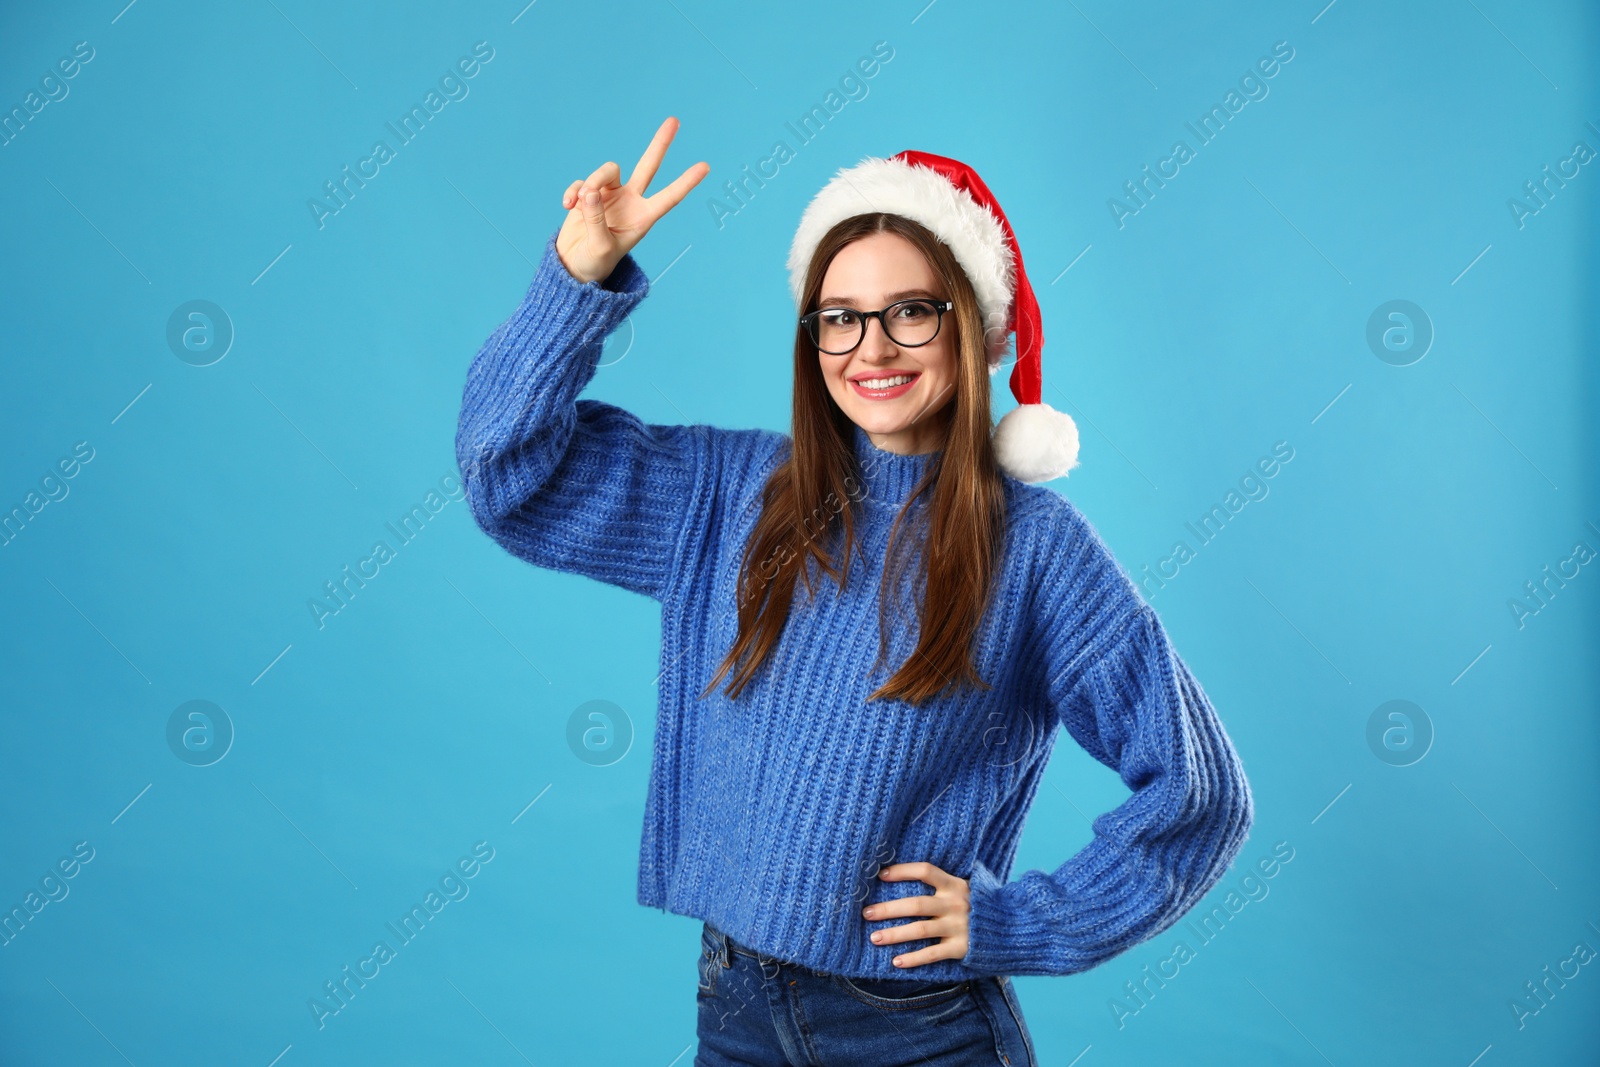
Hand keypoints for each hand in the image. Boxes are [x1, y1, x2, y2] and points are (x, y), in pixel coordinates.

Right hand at [556, 115, 709, 284]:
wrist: (572, 267)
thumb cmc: (594, 264)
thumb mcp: (599, 248)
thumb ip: (596, 220)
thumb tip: (590, 191)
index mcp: (643, 218)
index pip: (669, 197)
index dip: (686, 182)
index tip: (705, 166)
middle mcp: (630, 202)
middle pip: (648, 166)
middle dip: (660, 144)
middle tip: (675, 120)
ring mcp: (609, 196)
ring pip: (607, 170)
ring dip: (592, 181)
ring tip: (580, 202)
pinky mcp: (587, 194)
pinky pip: (582, 183)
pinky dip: (573, 192)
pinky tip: (567, 206)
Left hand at [861, 862, 970, 968]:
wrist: (1011, 928)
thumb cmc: (978, 906)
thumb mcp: (965, 888)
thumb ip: (943, 884)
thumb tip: (903, 877)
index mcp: (955, 884)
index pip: (926, 871)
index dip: (903, 871)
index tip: (881, 875)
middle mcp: (955, 904)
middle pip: (916, 904)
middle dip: (889, 909)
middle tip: (867, 913)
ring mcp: (958, 926)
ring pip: (920, 930)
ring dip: (894, 934)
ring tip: (874, 938)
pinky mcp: (961, 948)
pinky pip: (932, 954)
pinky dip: (913, 959)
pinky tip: (896, 961)